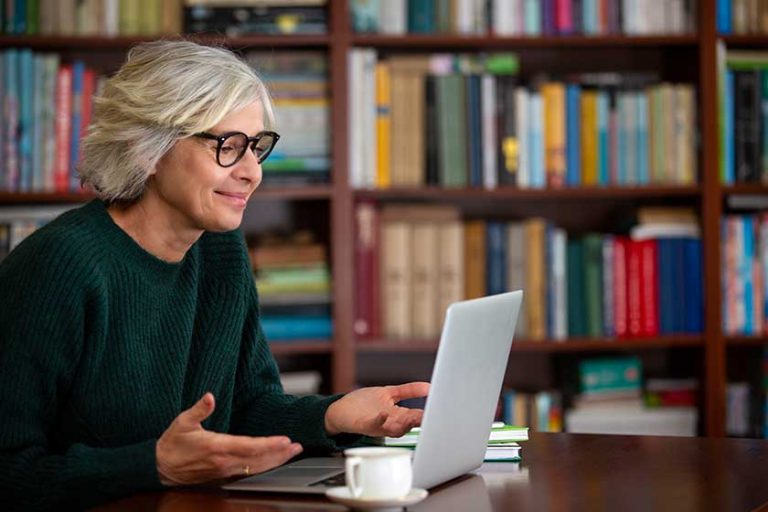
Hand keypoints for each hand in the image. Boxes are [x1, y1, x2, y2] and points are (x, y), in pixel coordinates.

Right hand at [156, 393, 302, 485]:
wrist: (160, 468)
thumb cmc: (172, 443)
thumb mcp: (183, 421)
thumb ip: (199, 409)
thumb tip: (209, 397)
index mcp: (216, 447)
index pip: (249, 446)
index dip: (269, 444)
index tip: (285, 440)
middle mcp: (224, 461)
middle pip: (258, 459)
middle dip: (279, 453)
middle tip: (297, 446)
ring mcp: (224, 470)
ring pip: (255, 468)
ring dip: (275, 461)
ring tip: (292, 453)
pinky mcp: (224, 475)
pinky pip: (248, 472)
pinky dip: (264, 467)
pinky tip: (274, 462)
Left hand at [324, 382, 429, 437]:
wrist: (339, 412)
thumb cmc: (364, 405)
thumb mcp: (390, 394)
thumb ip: (408, 391)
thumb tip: (429, 386)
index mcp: (397, 416)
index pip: (417, 417)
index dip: (428, 415)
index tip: (439, 410)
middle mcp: (390, 423)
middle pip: (409, 424)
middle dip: (419, 422)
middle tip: (430, 417)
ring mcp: (378, 425)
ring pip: (395, 428)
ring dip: (403, 424)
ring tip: (412, 418)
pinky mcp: (364, 424)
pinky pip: (374, 425)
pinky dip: (380, 420)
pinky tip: (385, 413)